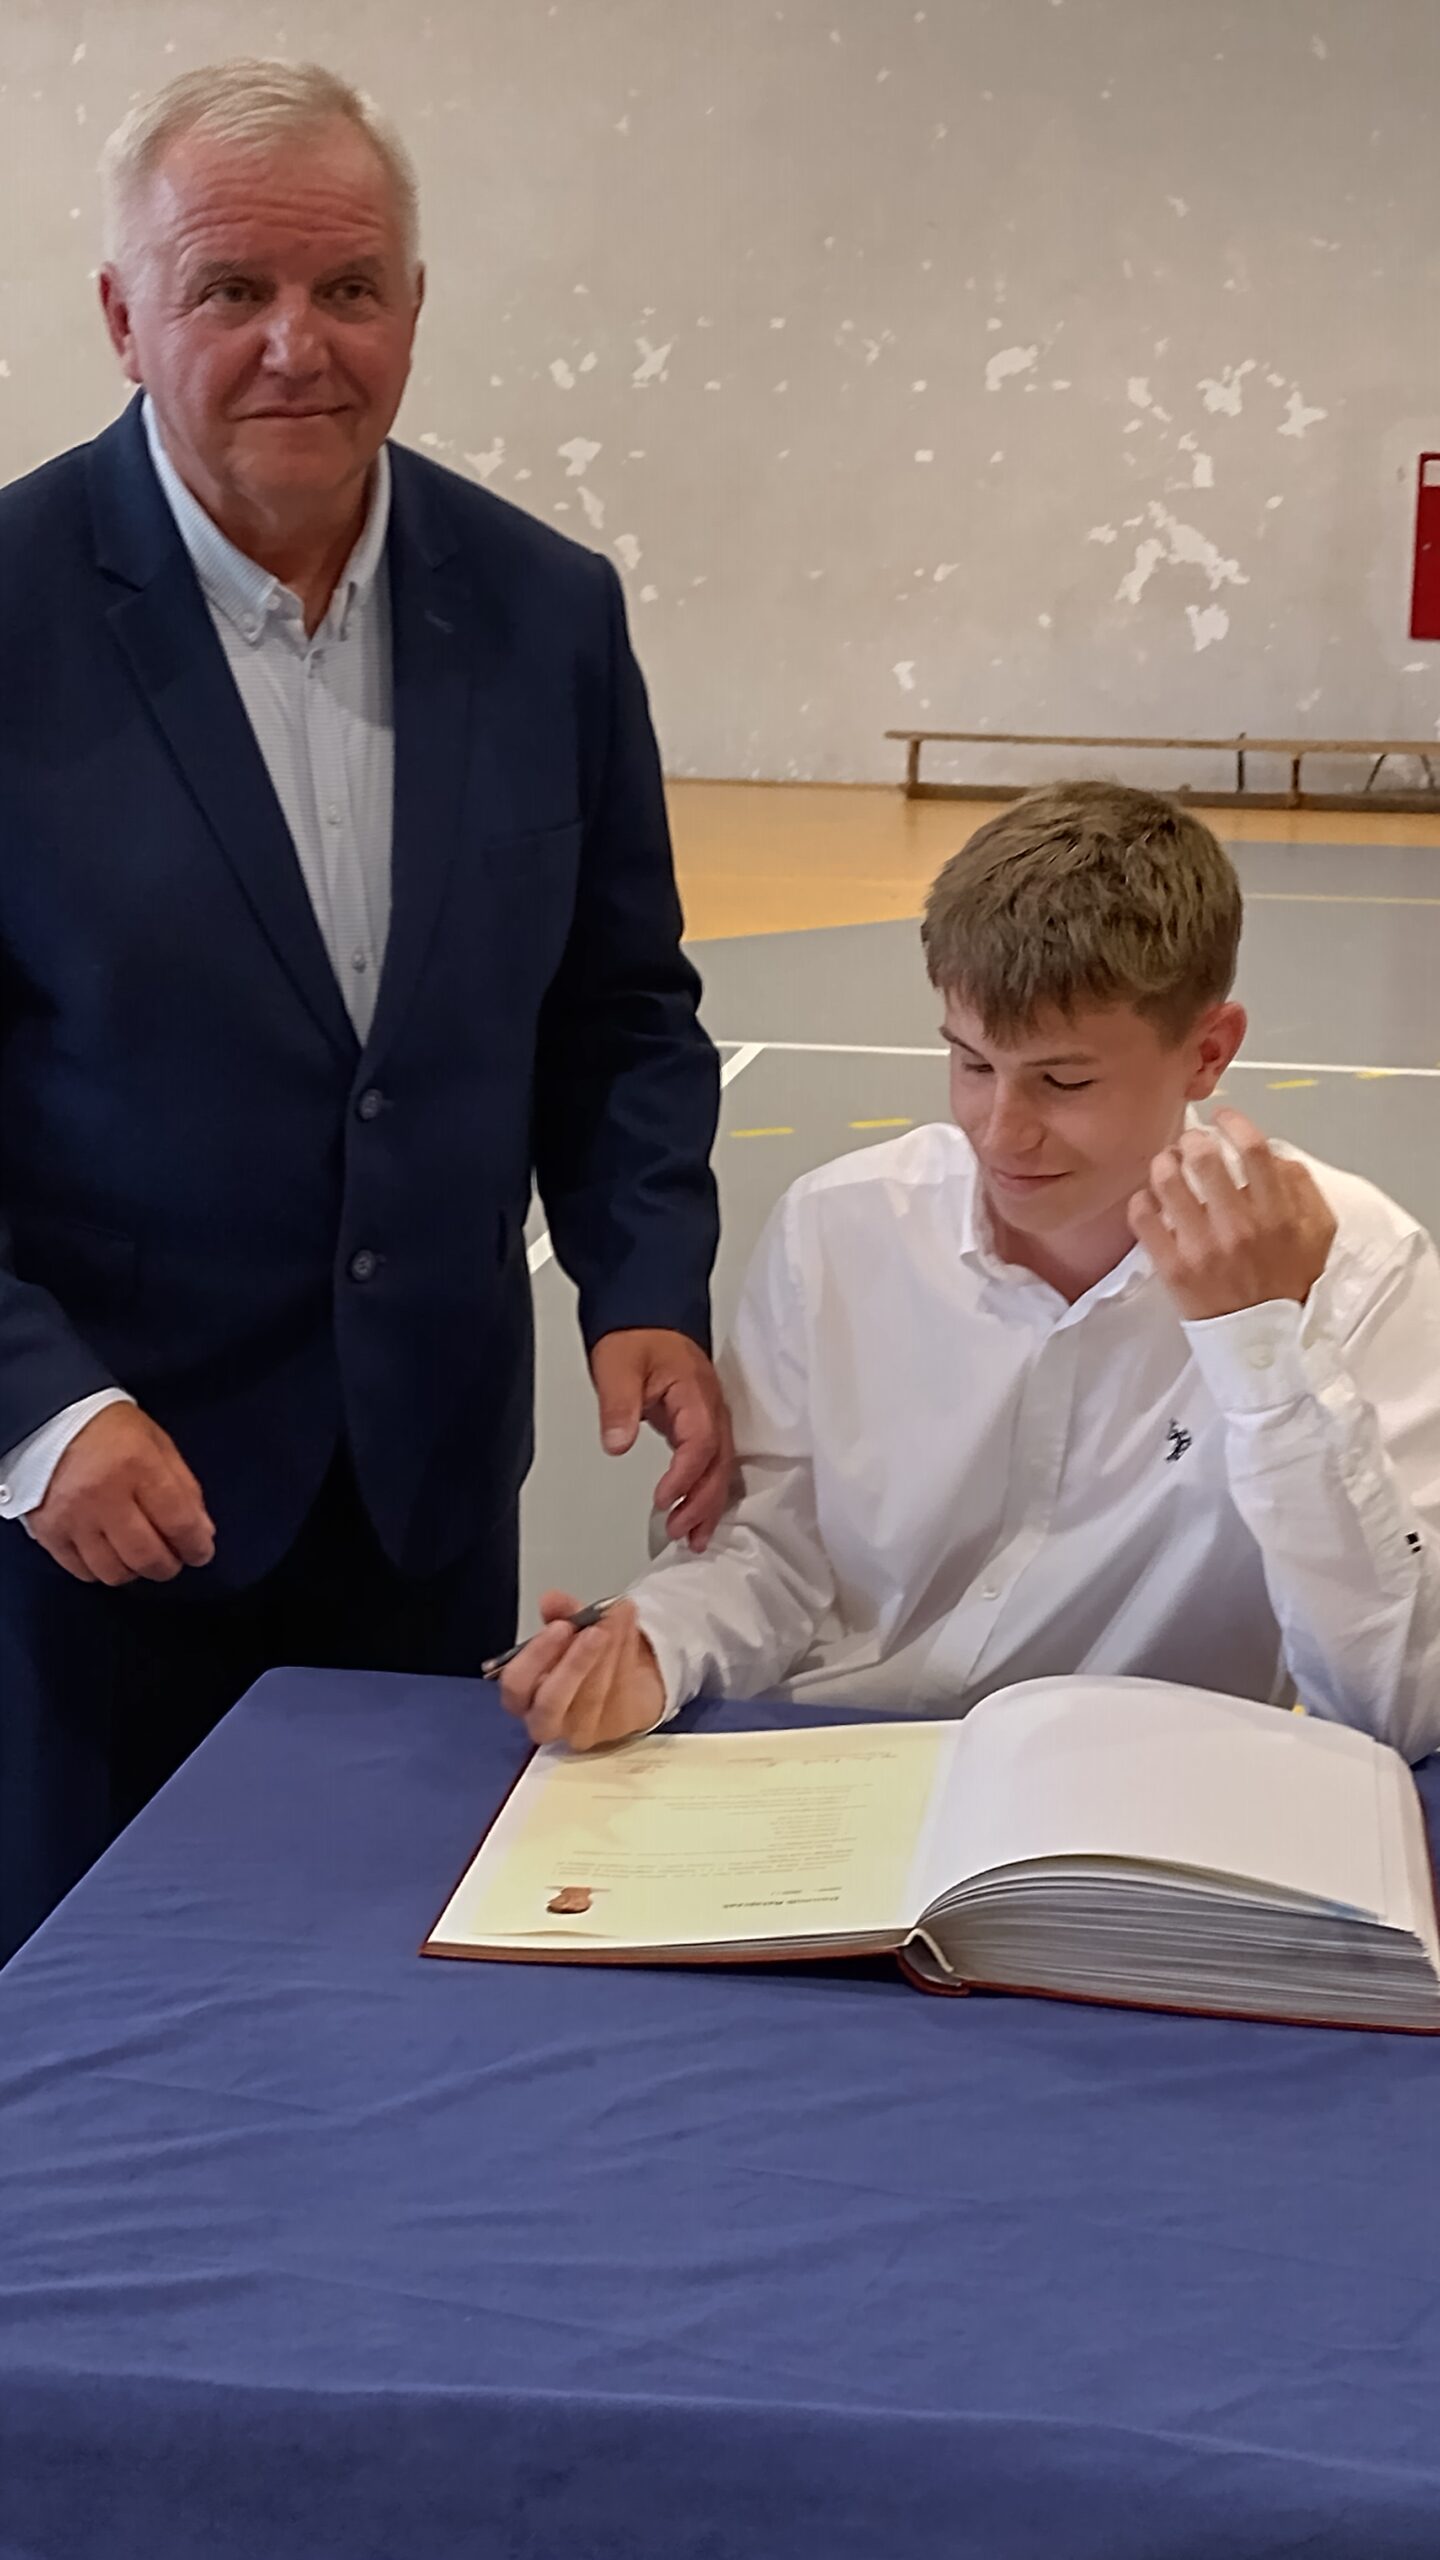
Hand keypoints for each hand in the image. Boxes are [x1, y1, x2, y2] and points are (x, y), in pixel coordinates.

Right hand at [30, 1404, 215, 1586]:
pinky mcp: (48, 1532)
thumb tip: (201, 1533)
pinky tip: (111, 1554)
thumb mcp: (157, 1443)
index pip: (179, 1523)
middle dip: (168, 1566)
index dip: (196, 1546)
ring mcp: (72, 1518)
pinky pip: (83, 1572)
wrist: (48, 1420)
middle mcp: (103, 1496)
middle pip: (147, 1556)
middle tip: (172, 1559)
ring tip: (140, 1556)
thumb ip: (184, 1488)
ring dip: (136, 1571)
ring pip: (114, 1572)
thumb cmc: (109, 1429)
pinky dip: (103, 1570)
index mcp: (137, 1466)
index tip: (201, 1553)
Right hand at [498, 1590, 666, 1749]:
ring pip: (592, 1696)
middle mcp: (545, 1721)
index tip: (561, 1626)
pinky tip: (628, 1626)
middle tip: (594, 1631)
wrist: (627, 1683)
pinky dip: (626, 1654)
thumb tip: (551, 1600)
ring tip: (618, 1617)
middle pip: (551, 1702)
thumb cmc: (584, 1659)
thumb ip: (560, 1614)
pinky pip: (620, 1692)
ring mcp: (580, 1731)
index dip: (536, 1656)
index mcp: (522, 1698)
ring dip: (608, 1652)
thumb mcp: (571, 1630)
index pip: (516, 1686)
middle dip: (574, 1664)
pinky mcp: (613, 1730)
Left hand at [588, 1328, 734, 1550]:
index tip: (663, 1498)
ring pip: (720, 1468)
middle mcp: (710, 1408)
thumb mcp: (617, 1366)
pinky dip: (706, 1492)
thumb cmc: (636, 1336)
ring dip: (709, 1505)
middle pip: (719, 1463)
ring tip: (693, 1538)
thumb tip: (618, 1443)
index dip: (685, 1475)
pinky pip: (712, 1463)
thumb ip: (618, 1406)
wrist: (645, 1314)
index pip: (700, 1442)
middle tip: (679, 1531)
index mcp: (695, 1393)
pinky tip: (695, 1515)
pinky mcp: (700, 1424)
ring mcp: (709, 1417)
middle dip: (702, 1502)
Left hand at [1128, 1109, 1337, 1321]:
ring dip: (1163, 1164)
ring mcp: (1202, 1248)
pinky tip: (1150, 1200)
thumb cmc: (1289, 1283)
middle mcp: (1239, 1227)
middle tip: (1189, 1144)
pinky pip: (1143, 1219)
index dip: (1234, 1123)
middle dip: (1192, 1140)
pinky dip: (1142, 1201)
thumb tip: (1274, 1155)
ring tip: (1166, 1165)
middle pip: (1203, 1157)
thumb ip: (1303, 1188)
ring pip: (1167, 1182)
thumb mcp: (1318, 1234)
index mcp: (1277, 1214)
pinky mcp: (1172, 1268)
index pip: (1253, 1149)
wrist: (1265, 1341)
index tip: (1223, 1117)